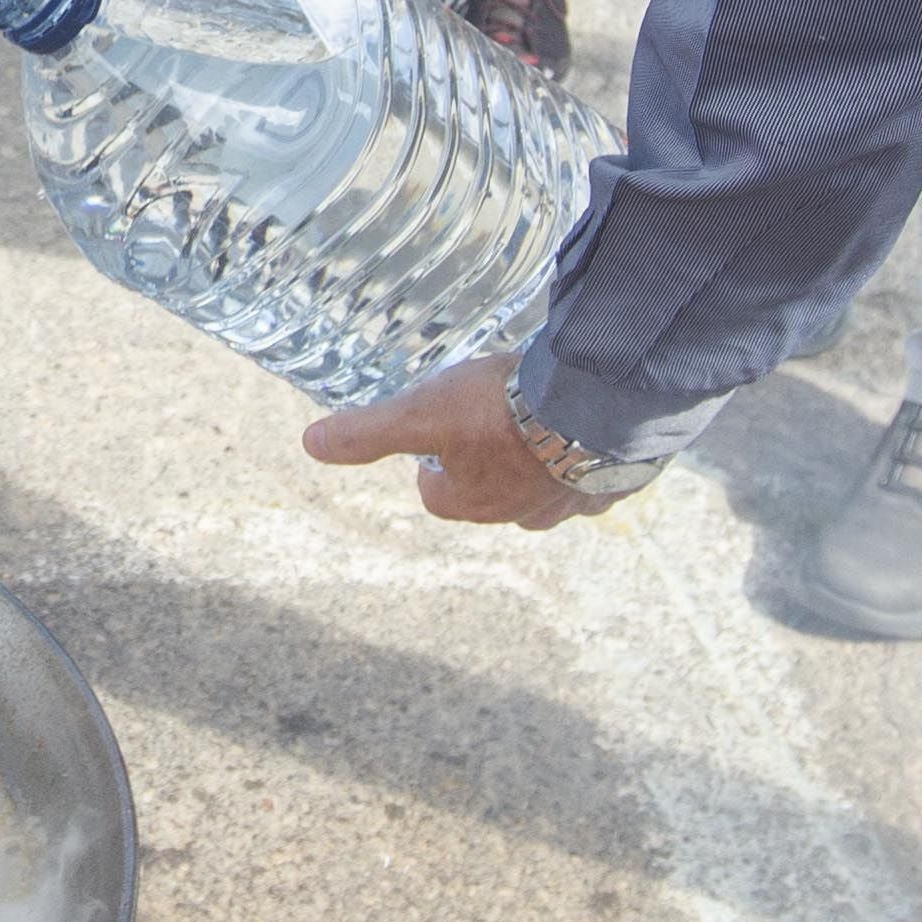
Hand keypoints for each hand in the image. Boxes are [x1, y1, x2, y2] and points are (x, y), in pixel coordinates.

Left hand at [304, 357, 589, 529]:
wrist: (594, 407)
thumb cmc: (501, 411)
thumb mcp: (420, 412)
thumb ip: (367, 432)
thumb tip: (310, 444)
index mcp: (470, 503)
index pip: (437, 495)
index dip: (431, 467)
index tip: (434, 441)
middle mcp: (518, 515)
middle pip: (489, 498)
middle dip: (483, 468)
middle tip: (485, 424)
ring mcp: (568, 503)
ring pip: (542, 496)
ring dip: (536, 470)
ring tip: (539, 428)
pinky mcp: (611, 484)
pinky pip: (593, 483)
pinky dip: (586, 465)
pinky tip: (589, 437)